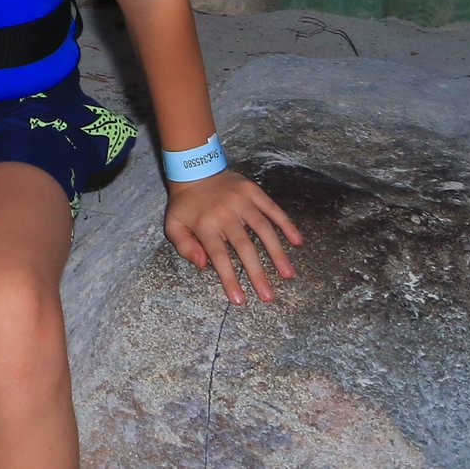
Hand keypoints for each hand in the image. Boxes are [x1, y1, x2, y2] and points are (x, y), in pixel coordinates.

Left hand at [165, 169, 301, 303]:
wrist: (192, 168)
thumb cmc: (185, 203)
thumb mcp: (172, 224)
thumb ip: (184, 246)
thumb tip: (203, 265)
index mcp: (205, 225)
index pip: (219, 257)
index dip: (230, 279)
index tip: (240, 300)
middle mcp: (224, 214)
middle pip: (244, 247)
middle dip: (257, 274)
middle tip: (268, 296)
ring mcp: (241, 201)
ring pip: (263, 229)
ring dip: (277, 253)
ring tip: (288, 274)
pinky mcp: (253, 191)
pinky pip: (272, 209)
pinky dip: (286, 224)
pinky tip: (297, 241)